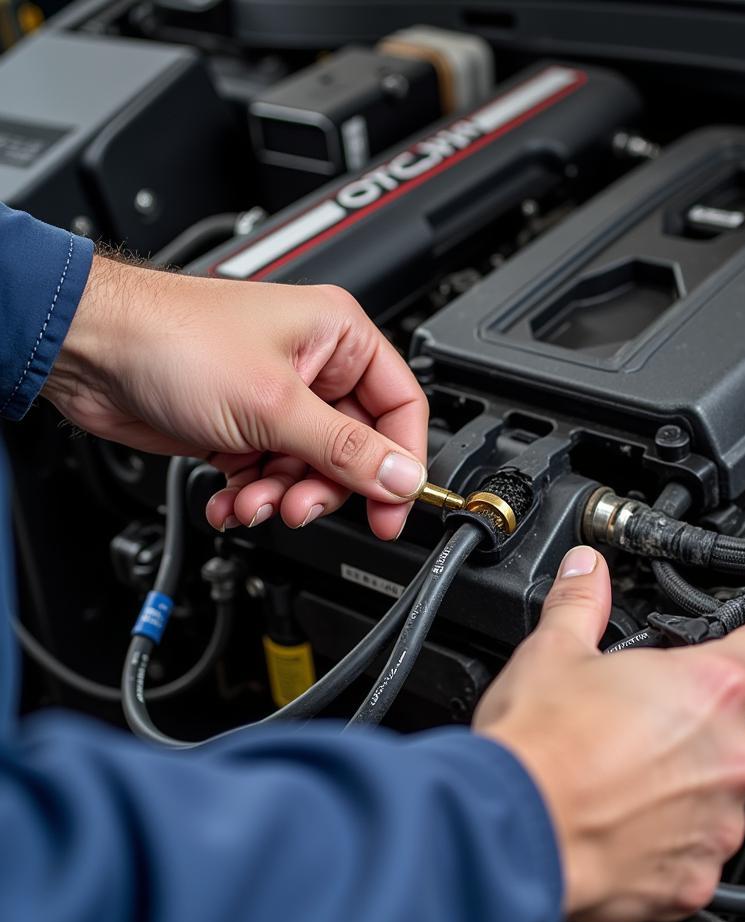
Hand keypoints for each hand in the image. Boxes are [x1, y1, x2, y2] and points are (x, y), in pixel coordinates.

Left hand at [43, 256, 427, 539]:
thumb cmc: (171, 339)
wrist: (90, 351)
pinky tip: (230, 502)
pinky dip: (253, 496)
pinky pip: (270, 475)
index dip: (400, 463)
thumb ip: (346, 449)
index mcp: (339, 338)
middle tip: (300, 506)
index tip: (393, 506)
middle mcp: (313, 367)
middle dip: (326, 487)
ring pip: (310, 470)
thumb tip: (402, 477)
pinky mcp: (243, 427)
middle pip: (354, 450)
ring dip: (282, 496)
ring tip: (253, 502)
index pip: (401, 408)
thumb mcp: (274, 404)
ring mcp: (277, 400)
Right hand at [474, 546, 744, 921]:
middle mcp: (731, 755)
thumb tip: (587, 570)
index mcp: (710, 687)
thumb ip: (582, 602)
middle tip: (634, 726)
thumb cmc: (537, 747)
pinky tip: (619, 823)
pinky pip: (694, 849)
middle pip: (731, 727)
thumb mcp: (554, 651)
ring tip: (618, 779)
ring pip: (714, 791)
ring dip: (681, 785)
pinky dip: (666, 840)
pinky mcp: (697, 877)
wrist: (513, 832)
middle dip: (691, 724)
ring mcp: (719, 821)